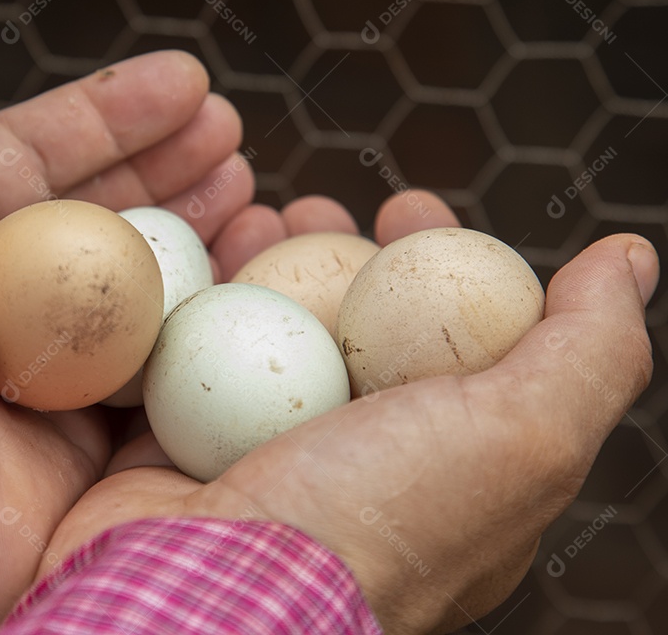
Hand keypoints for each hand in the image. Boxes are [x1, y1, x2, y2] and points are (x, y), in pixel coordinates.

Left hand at [0, 0, 258, 633]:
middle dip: (170, 164)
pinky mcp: (84, 430)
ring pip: (139, 280)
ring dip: (198, 235)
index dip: (116, 107)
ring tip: (256, 196)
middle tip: (237, 136)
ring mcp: (40, 362)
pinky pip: (157, 362)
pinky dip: (203, 323)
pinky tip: (247, 286)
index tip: (190, 81)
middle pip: (101, 208)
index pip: (41, 144)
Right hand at [43, 192, 658, 634]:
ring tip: (257, 218)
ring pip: (269, 335)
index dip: (440, 264)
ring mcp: (262, 458)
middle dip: (341, 254)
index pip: (457, 342)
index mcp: (446, 470)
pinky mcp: (180, 449)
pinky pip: (191, 357)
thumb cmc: (374, 524)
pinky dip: (194, 303)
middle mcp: (353, 465)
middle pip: (354, 328)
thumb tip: (629, 259)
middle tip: (319, 210)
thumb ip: (587, 350)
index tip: (409, 209)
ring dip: (266, 266)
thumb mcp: (521, 439)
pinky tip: (196, 259)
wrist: (209, 593)